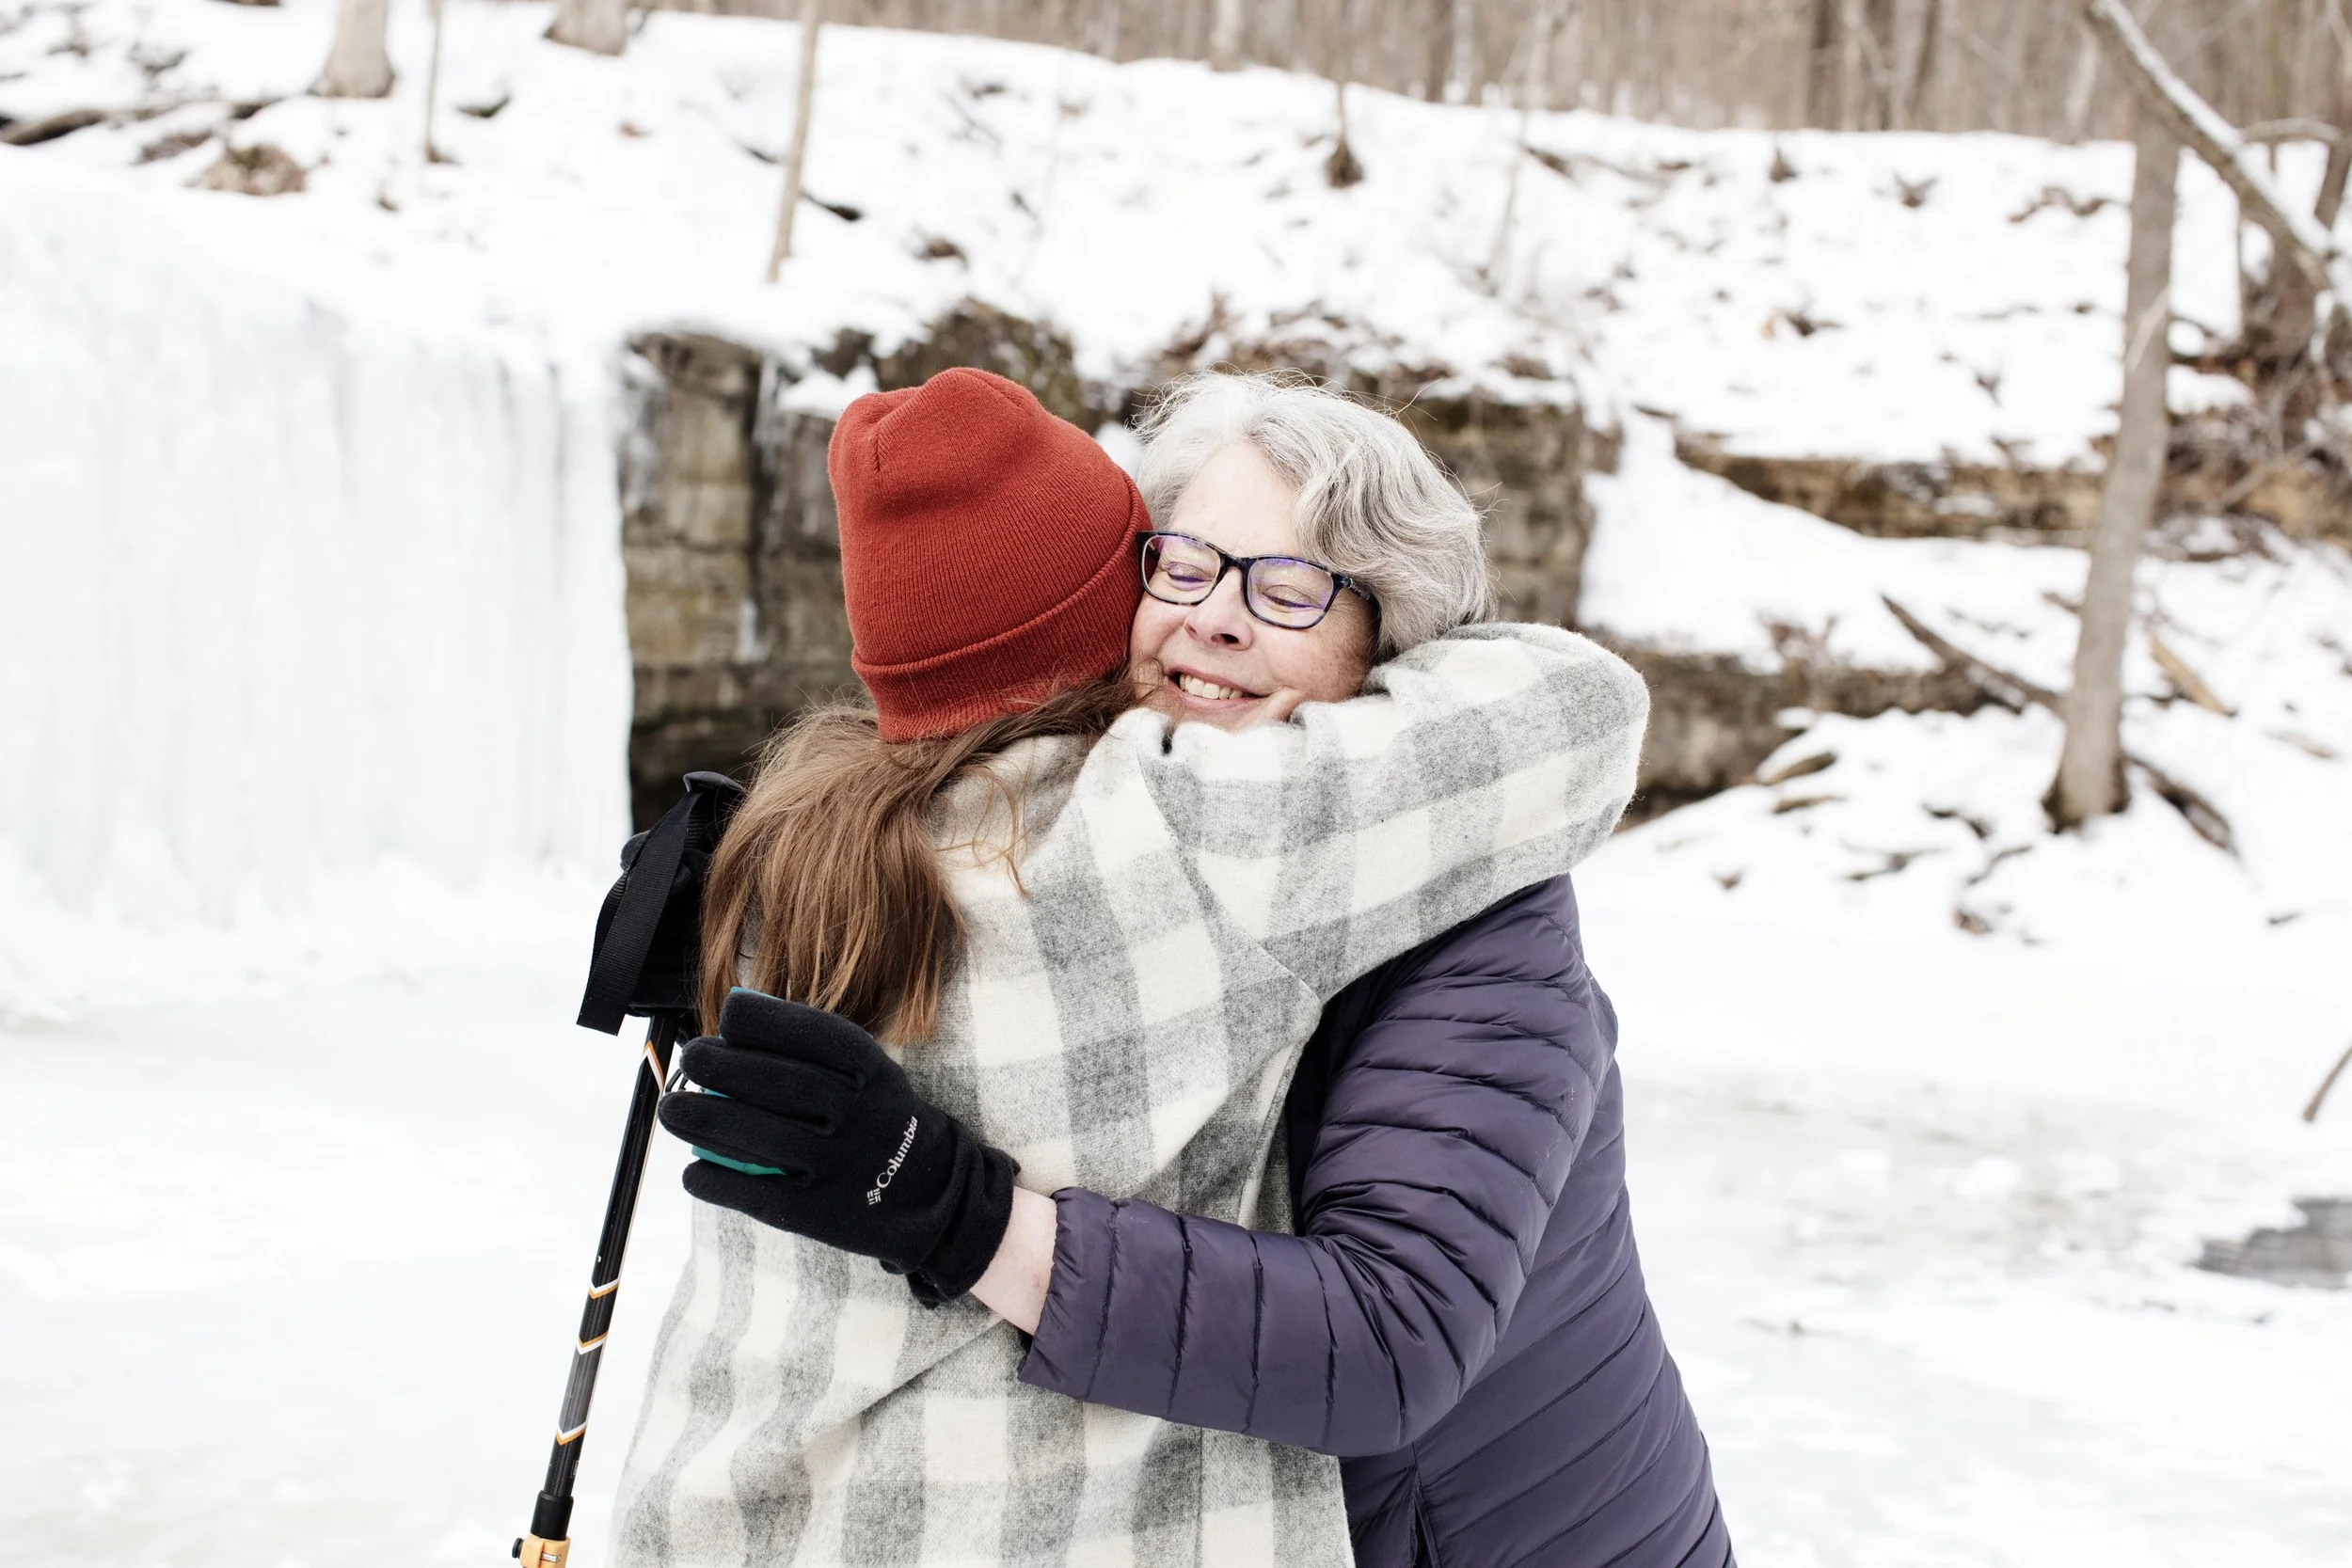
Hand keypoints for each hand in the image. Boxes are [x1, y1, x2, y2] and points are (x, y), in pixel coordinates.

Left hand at [657, 989, 1016, 1304]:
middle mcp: (861, 1115)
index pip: (816, 1035)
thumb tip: (735, 1014)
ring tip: (671, 1110)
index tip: (728, 1015)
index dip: (765, 1022)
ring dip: (702, 1121)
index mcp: (874, 1074)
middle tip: (690, 1057)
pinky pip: (755, 1195)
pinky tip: (693, 1171)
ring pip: (760, 1138)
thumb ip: (814, 1049)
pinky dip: (716, 1181)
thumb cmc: (878, 1120)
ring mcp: (840, 1166)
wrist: (929, 1195)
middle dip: (722, 1066)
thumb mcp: (870, 1075)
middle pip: (780, 1084)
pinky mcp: (820, 1214)